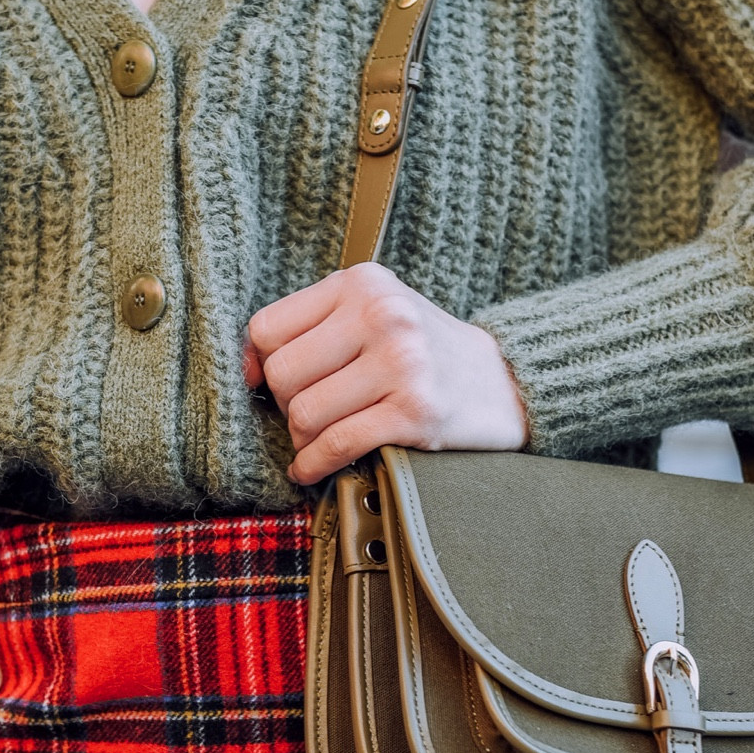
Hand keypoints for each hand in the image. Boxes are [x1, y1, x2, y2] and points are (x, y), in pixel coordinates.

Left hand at [245, 262, 528, 485]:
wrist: (504, 382)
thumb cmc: (424, 350)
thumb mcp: (376, 311)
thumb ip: (317, 324)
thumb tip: (248, 367)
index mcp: (363, 283)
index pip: (268, 327)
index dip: (256, 363)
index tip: (263, 384)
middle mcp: (382, 314)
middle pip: (283, 373)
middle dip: (286, 405)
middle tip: (305, 416)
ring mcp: (401, 363)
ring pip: (305, 413)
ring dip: (302, 440)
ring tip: (316, 442)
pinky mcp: (415, 412)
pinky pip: (337, 444)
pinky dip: (314, 465)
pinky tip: (313, 469)